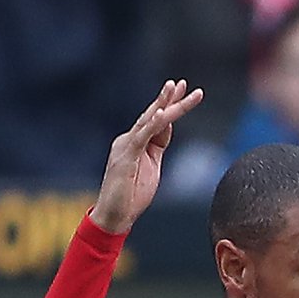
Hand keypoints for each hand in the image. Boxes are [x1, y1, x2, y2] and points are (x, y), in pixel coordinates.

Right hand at [92, 79, 204, 235]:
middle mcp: (129, 139)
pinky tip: (162, 113)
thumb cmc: (132, 194)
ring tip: (174, 87)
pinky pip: (141, 137)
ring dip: (163, 104)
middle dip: (168, 98)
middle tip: (181, 82)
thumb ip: (158, 145)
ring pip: (149, 121)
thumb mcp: (152, 165)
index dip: (169, 105)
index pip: (156, 120)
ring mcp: (126, 146)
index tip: (183, 90)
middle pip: (152, 114)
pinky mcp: (125, 157)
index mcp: (136, 142)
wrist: (115, 215)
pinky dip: (152, 125)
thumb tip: (167, 127)